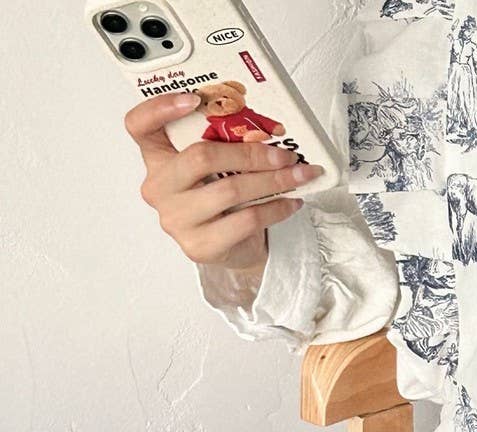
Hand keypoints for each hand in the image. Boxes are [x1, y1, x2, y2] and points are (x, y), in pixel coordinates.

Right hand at [124, 91, 323, 269]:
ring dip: (273, 181)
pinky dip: (275, 208)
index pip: (139, 125)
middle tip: (286, 154)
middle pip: (201, 157)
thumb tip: (270, 128)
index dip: (160, 108)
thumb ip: (222, 144)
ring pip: (229, 190)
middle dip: (251, 153)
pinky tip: (292, 201)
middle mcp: (159, 188)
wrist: (232, 248)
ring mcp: (176, 219)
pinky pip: (245, 220)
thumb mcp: (218, 167)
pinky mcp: (199, 246)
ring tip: (299, 175)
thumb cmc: (223, 200)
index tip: (194, 98)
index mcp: (157, 158)